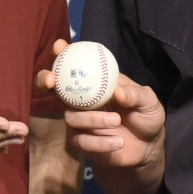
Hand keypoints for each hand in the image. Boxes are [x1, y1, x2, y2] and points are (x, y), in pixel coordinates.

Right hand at [36, 40, 164, 168]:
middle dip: (44, 80)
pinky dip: (100, 142)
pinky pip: (81, 141)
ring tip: (116, 120)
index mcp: (96, 83)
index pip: (74, 66)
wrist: (147, 147)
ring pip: (71, 117)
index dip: (61, 55)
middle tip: (51, 80)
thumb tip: (118, 92)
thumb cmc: (146, 116)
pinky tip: (117, 142)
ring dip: (93, 119)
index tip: (59, 46)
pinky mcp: (81, 142)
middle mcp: (82, 100)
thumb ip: (135, 94)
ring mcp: (80, 122)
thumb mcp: (148, 101)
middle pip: (54, 88)